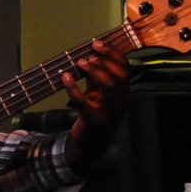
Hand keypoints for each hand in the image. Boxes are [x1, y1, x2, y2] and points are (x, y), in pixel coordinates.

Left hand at [62, 39, 130, 171]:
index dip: (113, 54)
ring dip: (94, 70)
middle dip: (105, 60)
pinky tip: (64, 77)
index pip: (126, 69)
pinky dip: (72, 87)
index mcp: (123, 95)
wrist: (89, 147)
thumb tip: (89, 57)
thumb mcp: (98, 97)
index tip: (97, 44)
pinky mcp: (92, 120)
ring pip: (109, 86)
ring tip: (80, 63)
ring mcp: (108, 113)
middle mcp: (120, 103)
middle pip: (120, 75)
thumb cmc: (95, 117)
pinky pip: (83, 101)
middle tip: (89, 54)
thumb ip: (96, 80)